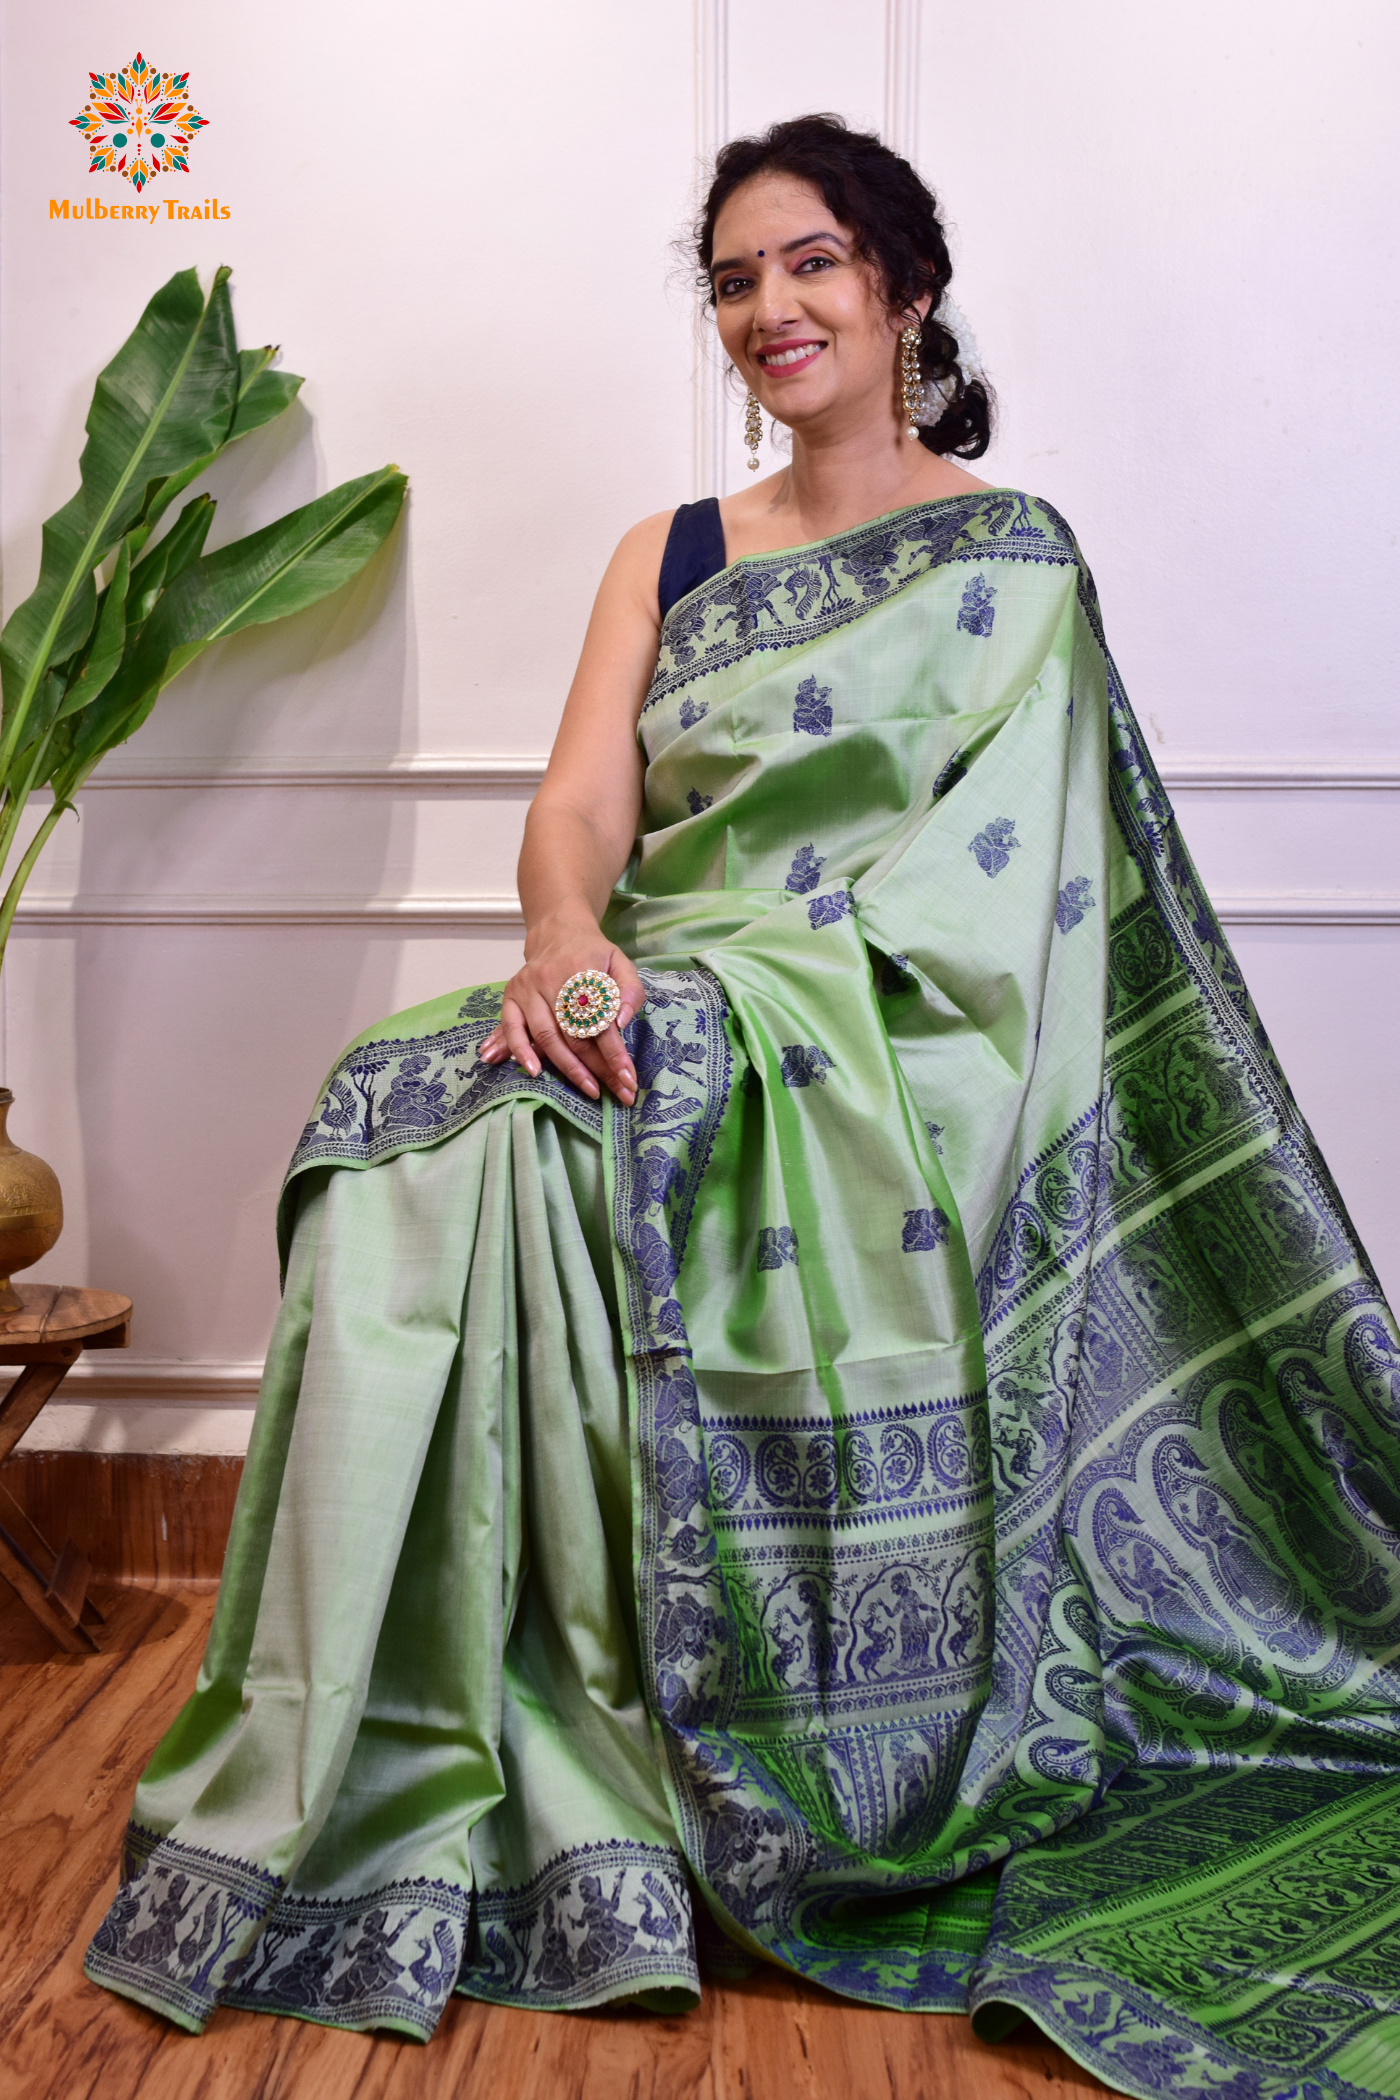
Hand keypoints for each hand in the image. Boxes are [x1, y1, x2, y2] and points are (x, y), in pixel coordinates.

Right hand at [478, 918, 643, 1105]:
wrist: (558, 932)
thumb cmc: (594, 954)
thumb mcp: (621, 963)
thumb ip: (630, 991)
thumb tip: (622, 1023)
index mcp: (583, 970)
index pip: (601, 1021)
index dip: (615, 1055)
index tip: (628, 1080)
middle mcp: (552, 979)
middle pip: (575, 1035)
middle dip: (598, 1069)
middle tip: (616, 1093)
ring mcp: (527, 988)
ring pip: (547, 1037)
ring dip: (568, 1069)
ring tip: (589, 1090)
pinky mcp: (511, 995)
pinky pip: (512, 1028)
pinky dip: (521, 1051)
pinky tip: (535, 1072)